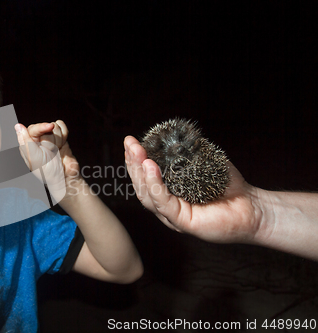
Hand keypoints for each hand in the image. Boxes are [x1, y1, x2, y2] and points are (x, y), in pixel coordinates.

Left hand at [15, 121, 80, 192]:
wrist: (65, 177)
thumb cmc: (47, 172)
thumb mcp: (34, 159)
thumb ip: (26, 142)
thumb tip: (18, 126)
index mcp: (28, 144)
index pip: (33, 128)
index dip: (42, 127)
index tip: (50, 127)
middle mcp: (38, 139)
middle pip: (46, 126)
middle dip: (52, 138)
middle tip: (52, 150)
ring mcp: (49, 138)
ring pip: (55, 126)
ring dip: (59, 138)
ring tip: (57, 149)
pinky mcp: (60, 137)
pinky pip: (62, 127)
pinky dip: (64, 135)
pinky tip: (62, 145)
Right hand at [124, 135, 262, 243]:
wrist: (253, 207)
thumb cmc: (228, 187)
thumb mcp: (203, 164)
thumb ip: (187, 154)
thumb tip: (174, 135)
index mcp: (168, 194)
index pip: (145, 177)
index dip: (136, 160)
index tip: (131, 142)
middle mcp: (167, 207)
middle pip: (141, 186)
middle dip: (133, 163)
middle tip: (129, 143)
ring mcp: (173, 216)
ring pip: (148, 195)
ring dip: (140, 172)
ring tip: (138, 153)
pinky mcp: (183, 222)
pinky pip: (164, 203)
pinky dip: (155, 185)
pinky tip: (152, 168)